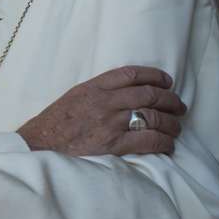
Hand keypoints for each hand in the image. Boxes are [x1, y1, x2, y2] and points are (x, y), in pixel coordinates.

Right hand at [17, 66, 185, 155]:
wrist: (39, 144)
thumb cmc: (55, 122)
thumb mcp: (74, 96)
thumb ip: (98, 91)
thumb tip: (124, 91)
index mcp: (94, 87)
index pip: (131, 74)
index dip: (154, 75)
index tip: (166, 81)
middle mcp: (104, 101)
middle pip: (148, 94)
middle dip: (170, 100)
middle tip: (179, 106)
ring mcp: (110, 123)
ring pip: (153, 117)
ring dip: (171, 123)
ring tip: (176, 128)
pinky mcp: (113, 144)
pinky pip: (148, 141)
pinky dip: (163, 142)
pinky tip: (168, 145)